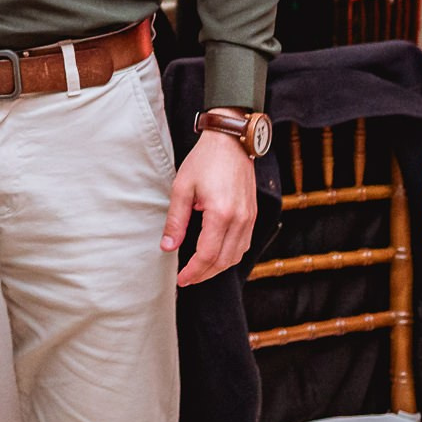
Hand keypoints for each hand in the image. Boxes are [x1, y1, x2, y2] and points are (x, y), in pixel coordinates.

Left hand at [164, 124, 257, 285]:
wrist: (231, 141)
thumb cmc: (205, 161)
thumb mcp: (182, 188)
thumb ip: (176, 220)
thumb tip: (168, 247)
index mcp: (221, 214)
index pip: (207, 255)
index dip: (193, 272)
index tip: (181, 279)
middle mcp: (240, 220)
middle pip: (224, 261)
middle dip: (204, 274)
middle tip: (187, 279)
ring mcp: (250, 218)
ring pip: (236, 256)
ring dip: (218, 267)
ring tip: (199, 270)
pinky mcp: (254, 215)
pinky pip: (244, 245)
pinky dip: (230, 255)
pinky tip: (216, 255)